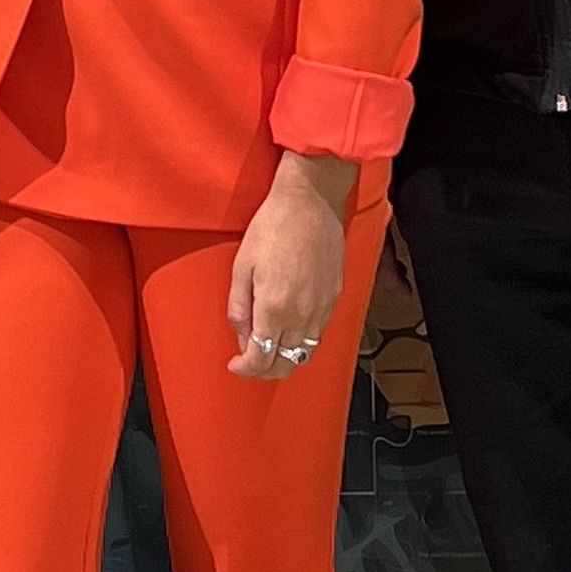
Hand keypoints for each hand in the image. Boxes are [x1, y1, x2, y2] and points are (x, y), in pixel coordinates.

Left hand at [226, 154, 354, 383]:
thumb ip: (239, 307)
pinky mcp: (335, 297)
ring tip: (270, 348)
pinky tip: (290, 330)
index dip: (245, 369)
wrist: (311, 201)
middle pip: (286, 364)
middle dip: (265, 370)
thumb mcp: (242, 266)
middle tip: (250, 361)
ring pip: (305, 354)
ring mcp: (322, 308)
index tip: (235, 365)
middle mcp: (301, 315)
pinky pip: (318, 334)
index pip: (260, 358)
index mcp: (274, 308)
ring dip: (286, 359)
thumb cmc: (273, 226)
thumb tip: (241, 335)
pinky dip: (303, 342)